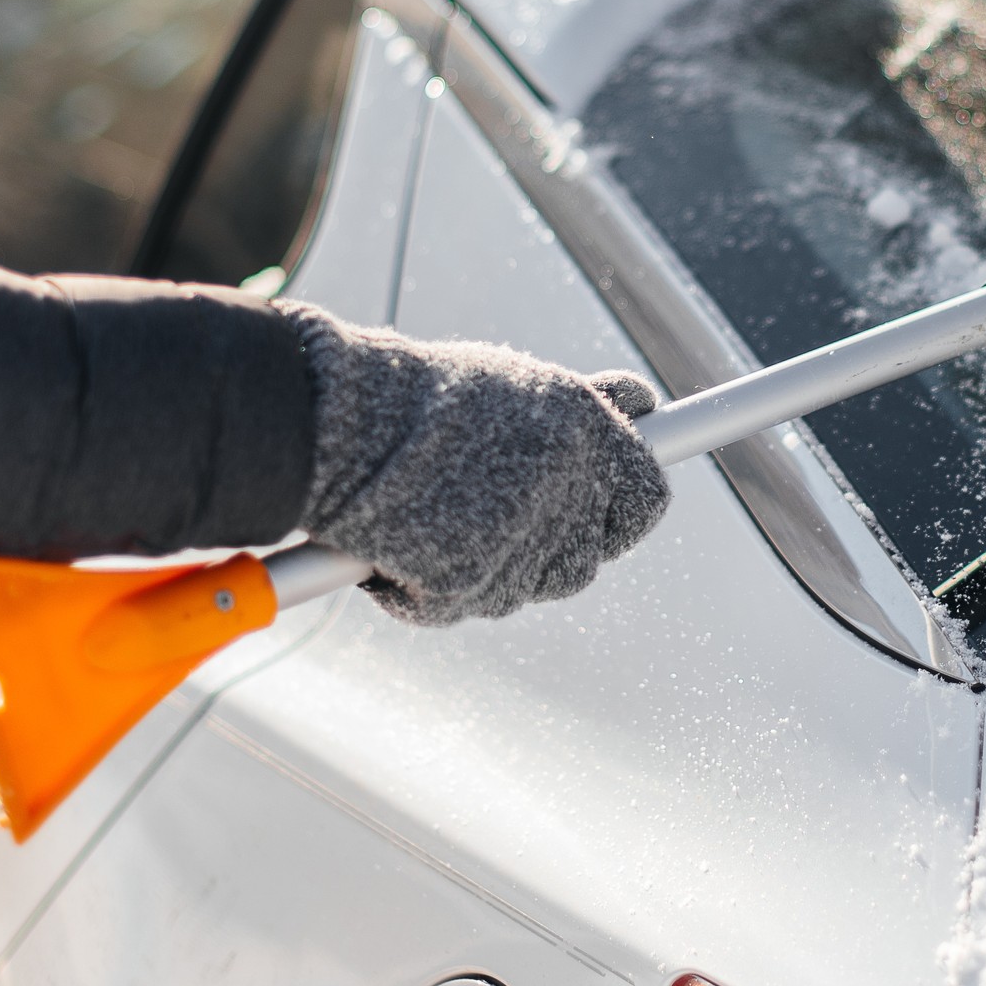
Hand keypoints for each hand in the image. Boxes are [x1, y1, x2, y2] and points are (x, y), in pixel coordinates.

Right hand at [276, 305, 668, 624]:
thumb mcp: (515, 383)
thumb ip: (580, 410)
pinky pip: (465, 603)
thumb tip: (638, 405)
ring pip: (529, 585)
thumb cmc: (418, 397)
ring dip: (496, 568)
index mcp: (588, 429)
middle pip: (587, 557)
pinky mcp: (472, 583)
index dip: (623, 511)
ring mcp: (523, 541)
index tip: (603, 513)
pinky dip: (431, 587)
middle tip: (500, 519)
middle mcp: (569, 487)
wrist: (338, 422)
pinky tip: (400, 544)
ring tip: (438, 518)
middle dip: (552, 548)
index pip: (647, 496)